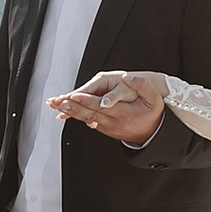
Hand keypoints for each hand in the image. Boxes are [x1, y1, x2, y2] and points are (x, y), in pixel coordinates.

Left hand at [53, 70, 167, 145]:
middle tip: (58, 101)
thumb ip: (142, 85)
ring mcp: (106, 127)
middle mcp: (112, 122)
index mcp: (123, 113)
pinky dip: (75, 116)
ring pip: (85, 118)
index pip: (101, 106)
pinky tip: (64, 112)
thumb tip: (128, 77)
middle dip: (72, 106)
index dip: (87, 100)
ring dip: (70, 112)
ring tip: (56, 105)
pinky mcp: (103, 128)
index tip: (75, 95)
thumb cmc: (151, 114)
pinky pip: (87, 121)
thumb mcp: (153, 98)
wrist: (152, 133)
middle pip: (89, 113)